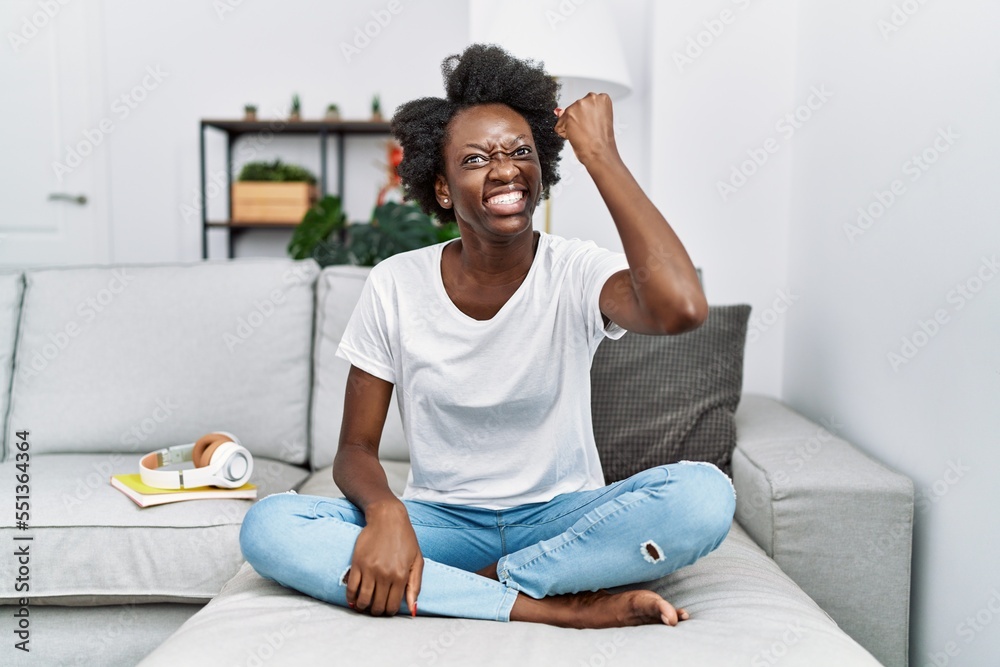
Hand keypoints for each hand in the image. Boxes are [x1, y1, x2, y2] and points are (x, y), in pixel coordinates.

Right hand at [346, 501, 422, 616]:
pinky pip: (351, 588)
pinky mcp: (357, 564)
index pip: (392, 606)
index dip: (389, 612)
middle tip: (376, 608)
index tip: (387, 608)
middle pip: (377, 606)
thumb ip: (415, 585)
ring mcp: (370, 570)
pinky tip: (354, 598)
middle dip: (376, 611)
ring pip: (363, 600)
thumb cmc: (405, 538)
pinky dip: (351, 598)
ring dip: (363, 607)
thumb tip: (413, 609)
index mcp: (401, 575)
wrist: (387, 518)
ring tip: (364, 604)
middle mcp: (385, 575)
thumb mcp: (417, 560)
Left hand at [553, 93, 618, 166]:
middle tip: (588, 131)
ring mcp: (579, 105)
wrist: (600, 152)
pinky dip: (564, 134)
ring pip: (566, 116)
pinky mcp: (568, 114)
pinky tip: (576, 136)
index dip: (588, 117)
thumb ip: (578, 112)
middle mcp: (591, 98)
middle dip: (578, 120)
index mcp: (602, 98)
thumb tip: (558, 111)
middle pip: (575, 108)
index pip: (586, 104)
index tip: (593, 124)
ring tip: (584, 134)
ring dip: (571, 127)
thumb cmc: (601, 141)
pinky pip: (559, 126)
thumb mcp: (595, 121)